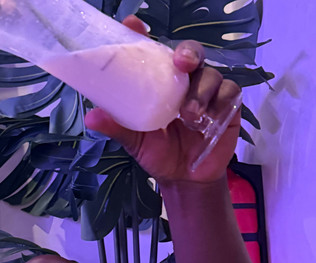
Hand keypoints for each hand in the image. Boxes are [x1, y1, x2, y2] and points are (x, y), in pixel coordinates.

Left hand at [84, 15, 241, 184]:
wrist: (185, 179)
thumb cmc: (158, 154)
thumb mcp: (135, 141)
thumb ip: (117, 127)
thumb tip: (91, 117)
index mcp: (158, 84)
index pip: (152, 54)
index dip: (143, 36)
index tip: (134, 25)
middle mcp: (182, 82)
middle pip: (190, 53)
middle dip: (187, 53)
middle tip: (182, 64)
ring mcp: (207, 91)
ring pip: (210, 74)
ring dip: (201, 91)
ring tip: (189, 116)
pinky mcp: (227, 105)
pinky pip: (229, 92)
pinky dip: (219, 103)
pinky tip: (208, 121)